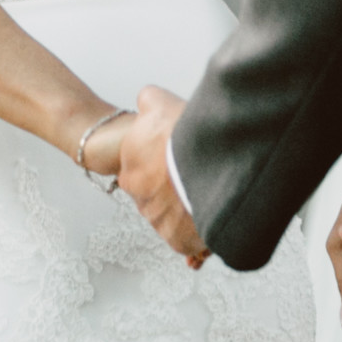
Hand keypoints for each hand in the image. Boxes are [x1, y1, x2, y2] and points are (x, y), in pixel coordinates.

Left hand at [117, 86, 209, 265]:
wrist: (210, 166)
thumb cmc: (186, 136)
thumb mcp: (161, 102)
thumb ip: (149, 101)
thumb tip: (145, 99)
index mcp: (130, 161)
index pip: (140, 165)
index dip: (160, 160)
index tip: (174, 159)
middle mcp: (138, 192)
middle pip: (155, 192)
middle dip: (171, 188)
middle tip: (193, 178)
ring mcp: (157, 218)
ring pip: (171, 216)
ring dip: (185, 211)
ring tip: (207, 197)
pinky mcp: (178, 240)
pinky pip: (187, 242)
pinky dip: (197, 237)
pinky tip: (209, 224)